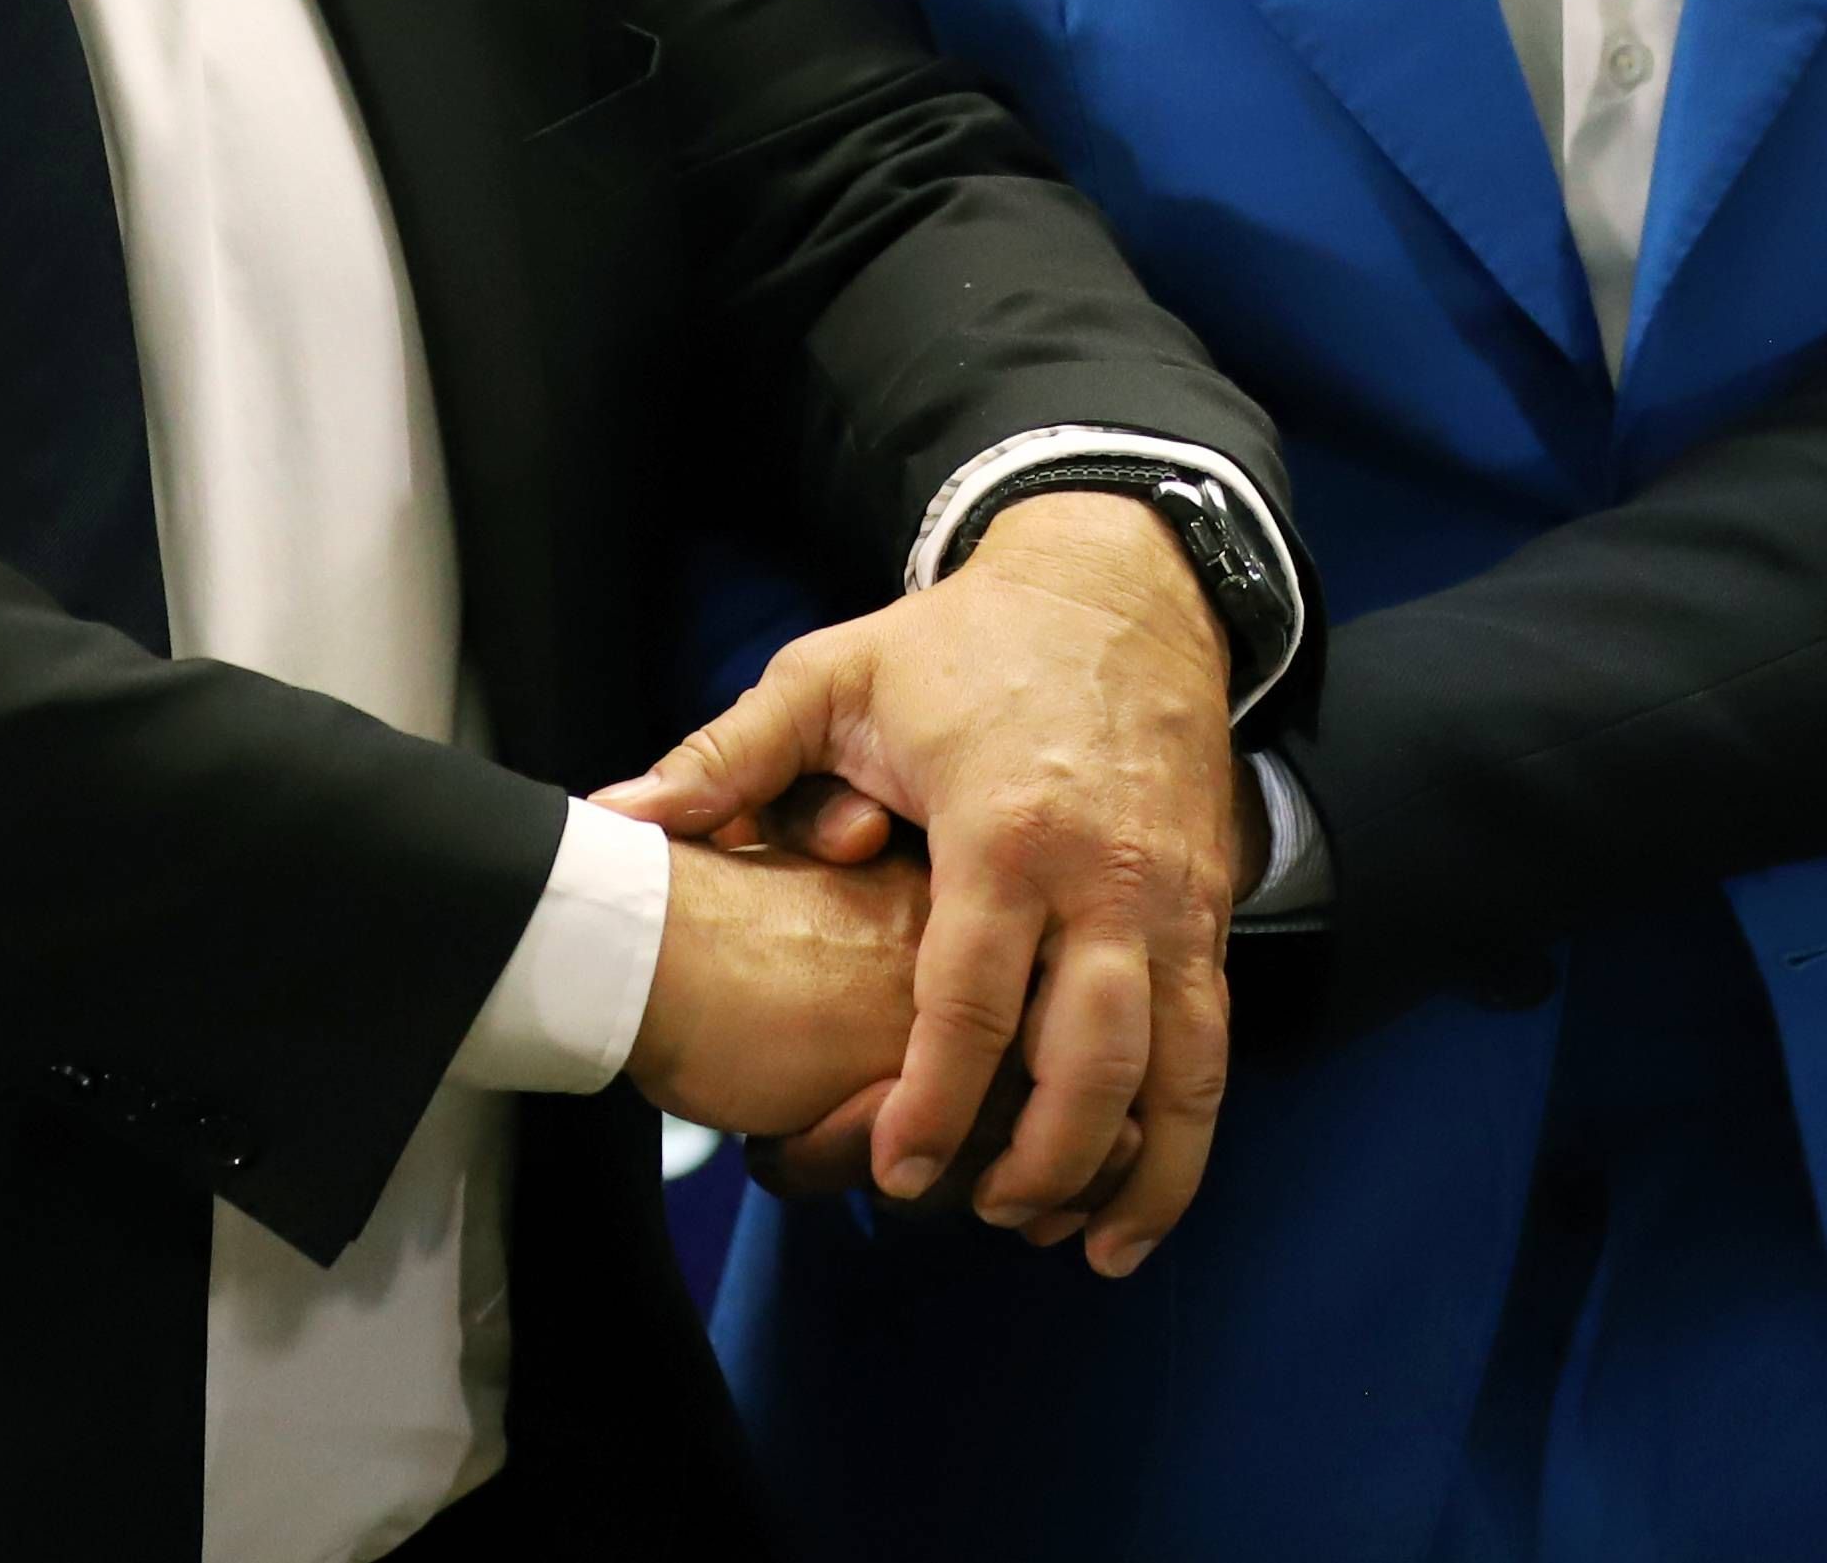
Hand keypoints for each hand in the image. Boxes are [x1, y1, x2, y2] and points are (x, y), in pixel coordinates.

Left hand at [596, 492, 1242, 1273]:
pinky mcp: (1213, 900)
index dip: (936, 1100)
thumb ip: (728, 758)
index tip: (896, 1170)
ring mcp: (1173, 892)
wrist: (1121, 583)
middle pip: (1093, 1050)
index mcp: (1004, 830)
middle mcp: (1105, 874)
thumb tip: (612, 816)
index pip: (973, 1000)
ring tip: (1083, 1244)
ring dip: (1137, 1164)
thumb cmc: (964, 639)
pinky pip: (1215, 1035)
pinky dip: (1190, 1123)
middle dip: (1043, 1155)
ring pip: (1180, 1060)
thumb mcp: (834, 674)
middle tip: (983, 1211)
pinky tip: (1145, 1190)